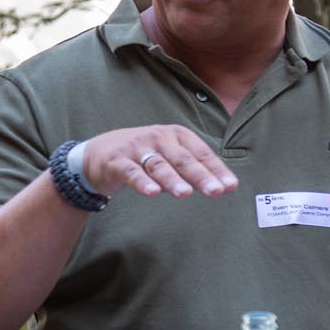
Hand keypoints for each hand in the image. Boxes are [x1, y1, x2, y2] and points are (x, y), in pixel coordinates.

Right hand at [80, 125, 236, 198]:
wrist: (99, 153)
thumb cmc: (143, 156)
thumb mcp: (169, 158)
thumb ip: (190, 171)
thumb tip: (220, 186)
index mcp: (176, 135)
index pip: (200, 153)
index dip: (216, 170)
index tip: (230, 187)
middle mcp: (158, 137)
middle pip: (183, 159)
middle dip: (200, 176)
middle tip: (216, 191)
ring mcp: (137, 147)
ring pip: (158, 165)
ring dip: (173, 180)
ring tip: (185, 194)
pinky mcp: (118, 160)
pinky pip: (132, 172)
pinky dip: (143, 182)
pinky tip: (152, 193)